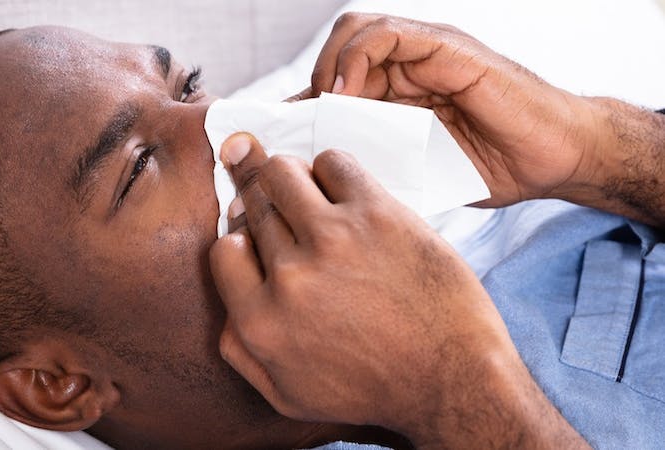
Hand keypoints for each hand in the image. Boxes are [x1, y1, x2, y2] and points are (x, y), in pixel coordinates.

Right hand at [209, 133, 586, 447]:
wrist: (452, 377)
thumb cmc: (377, 387)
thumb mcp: (290, 395)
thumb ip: (242, 352)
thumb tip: (226, 306)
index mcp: (262, 322)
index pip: (225, 250)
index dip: (242, 240)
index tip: (261, 240)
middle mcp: (290, 277)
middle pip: (254, 208)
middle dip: (266, 205)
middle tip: (288, 210)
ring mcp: (332, 240)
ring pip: (282, 173)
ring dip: (290, 178)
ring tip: (311, 195)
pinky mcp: (375, 215)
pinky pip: (333, 162)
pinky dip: (332, 170)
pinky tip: (345, 192)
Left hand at [296, 12, 603, 206]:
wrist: (556, 159)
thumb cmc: (492, 170)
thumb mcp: (417, 176)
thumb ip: (375, 169)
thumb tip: (322, 190)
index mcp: (395, 99)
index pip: (331, 89)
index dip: (299, 110)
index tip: (274, 141)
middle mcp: (405, 71)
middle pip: (332, 58)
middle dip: (304, 90)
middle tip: (293, 127)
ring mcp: (424, 56)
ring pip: (352, 35)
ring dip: (327, 70)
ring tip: (323, 109)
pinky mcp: (447, 49)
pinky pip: (387, 35)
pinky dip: (356, 58)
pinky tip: (347, 93)